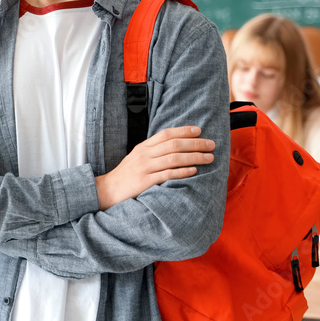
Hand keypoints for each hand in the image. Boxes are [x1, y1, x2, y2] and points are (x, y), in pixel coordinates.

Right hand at [95, 126, 214, 209]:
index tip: (199, 130)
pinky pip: (167, 174)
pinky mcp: (145, 181)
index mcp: (143, 147)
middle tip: (211, 144)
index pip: (166, 134)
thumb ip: (153, 151)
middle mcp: (145, 155)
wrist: (108, 189)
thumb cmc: (126, 174)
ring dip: (194, 157)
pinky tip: (194, 170)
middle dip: (195, 143)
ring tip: (208, 158)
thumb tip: (174, 145)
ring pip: (174, 158)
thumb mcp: (137, 157)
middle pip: (174, 144)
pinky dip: (182, 171)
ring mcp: (145, 167)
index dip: (183, 131)